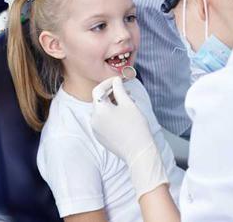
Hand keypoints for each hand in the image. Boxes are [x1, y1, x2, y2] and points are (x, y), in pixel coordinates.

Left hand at [92, 77, 168, 199]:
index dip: (108, 82)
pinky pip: (103, 120)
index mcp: (99, 110)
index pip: (98, 90)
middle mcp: (94, 120)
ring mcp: (96, 130)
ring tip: (128, 103)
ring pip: (102, 110)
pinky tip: (123, 115)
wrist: (139, 152)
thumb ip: (119, 89)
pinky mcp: (100, 137)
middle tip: (125, 90)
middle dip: (112, 93)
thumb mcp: (128, 104)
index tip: (118, 80)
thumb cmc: (135, 127)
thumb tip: (116, 81)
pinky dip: (111, 114)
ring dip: (112, 103)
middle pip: (99, 100)